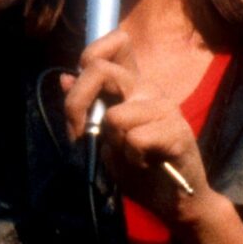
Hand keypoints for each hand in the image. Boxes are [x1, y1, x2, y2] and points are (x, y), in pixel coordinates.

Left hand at [61, 27, 217, 230]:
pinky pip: (135, 139)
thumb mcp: (101, 139)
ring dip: (113, 144)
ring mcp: (164, 106)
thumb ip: (86, 109)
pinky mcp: (177, 130)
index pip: (116, 43)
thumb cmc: (138, 169)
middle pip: (100, 70)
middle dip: (76, 106)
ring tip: (131, 155)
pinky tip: (146, 164)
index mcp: (131, 85)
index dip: (90, 55)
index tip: (77, 92)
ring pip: (114, 116)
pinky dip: (132, 159)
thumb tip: (65, 78)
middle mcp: (147, 88)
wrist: (172, 200)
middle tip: (79, 135)